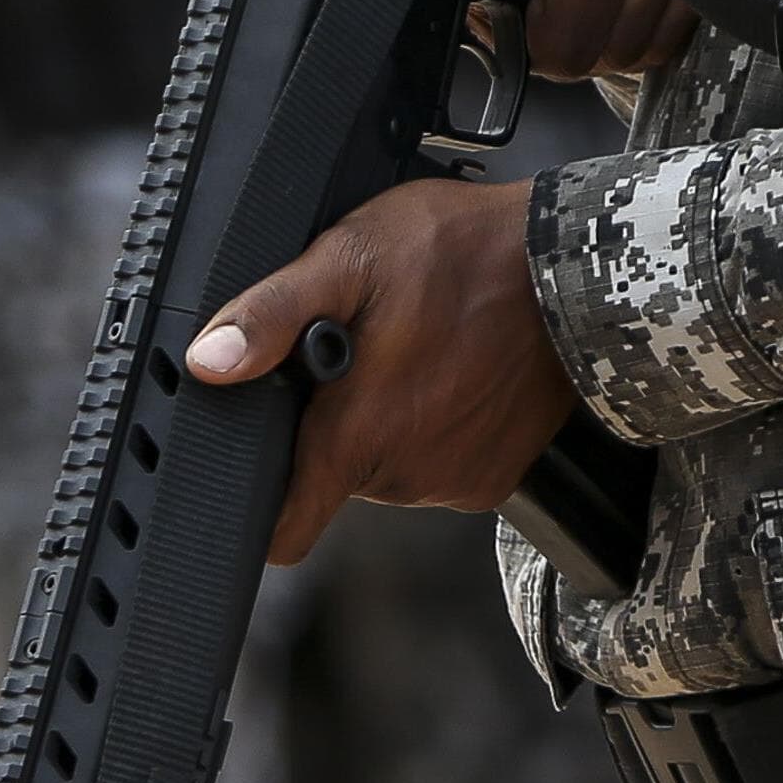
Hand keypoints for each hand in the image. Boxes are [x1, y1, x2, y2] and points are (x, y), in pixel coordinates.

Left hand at [188, 176, 585, 565]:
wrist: (573, 271)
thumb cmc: (461, 255)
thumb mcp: (349, 258)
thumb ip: (271, 316)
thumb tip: (209, 362)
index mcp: (358, 437)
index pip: (285, 527)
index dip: (260, 504)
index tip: (253, 470)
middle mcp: (405, 477)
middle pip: (333, 474)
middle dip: (332, 420)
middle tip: (358, 351)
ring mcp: (454, 482)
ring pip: (384, 466)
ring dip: (385, 421)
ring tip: (411, 352)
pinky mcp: (493, 479)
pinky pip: (436, 463)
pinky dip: (433, 427)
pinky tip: (449, 373)